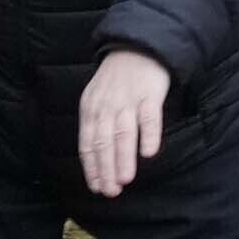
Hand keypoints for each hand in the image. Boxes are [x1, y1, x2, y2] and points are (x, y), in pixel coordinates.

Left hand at [76, 47, 169, 196]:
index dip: (92, 167)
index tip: (97, 188)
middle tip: (111, 191)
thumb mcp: (97, 100)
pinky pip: (149, 116)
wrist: (137, 47)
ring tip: (125, 180)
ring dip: (123, 157)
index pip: (88, 143)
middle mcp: (107, 106)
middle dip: (106, 168)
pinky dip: (148, 135)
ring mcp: (128, 99)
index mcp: (91, 109)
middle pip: (104, 141)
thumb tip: (97, 161)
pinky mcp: (149, 93)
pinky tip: (148, 153)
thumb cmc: (116, 81)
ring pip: (124, 132)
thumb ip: (96, 127)